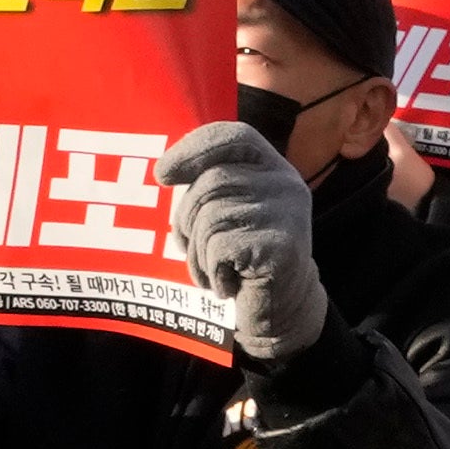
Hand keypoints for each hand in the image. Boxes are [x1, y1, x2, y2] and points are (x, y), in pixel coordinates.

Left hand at [165, 112, 334, 361]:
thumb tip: (163, 170)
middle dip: (186, 218)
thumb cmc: (241, 259)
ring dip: (199, 253)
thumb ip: (208, 187)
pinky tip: (228, 284)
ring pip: (211, 217)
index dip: (193, 148)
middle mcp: (285, 184)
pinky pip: (219, 248)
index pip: (233, 136)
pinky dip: (212, 272)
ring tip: (215, 270)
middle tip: (191, 248)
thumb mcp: (228, 213)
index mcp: (272, 168)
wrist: (280, 311)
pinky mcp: (281, 247)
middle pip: (212, 182)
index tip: (161, 173)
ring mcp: (287, 214)